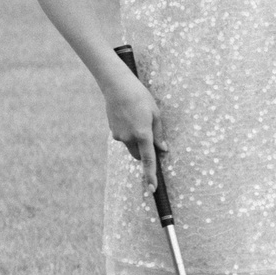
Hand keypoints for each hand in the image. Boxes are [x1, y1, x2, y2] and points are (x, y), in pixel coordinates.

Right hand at [103, 68, 159, 194]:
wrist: (117, 86)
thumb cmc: (140, 98)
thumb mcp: (155, 114)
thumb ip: (158, 134)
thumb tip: (163, 149)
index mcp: (143, 134)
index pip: (148, 160)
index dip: (151, 175)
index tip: (152, 188)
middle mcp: (129, 138)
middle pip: (139, 156)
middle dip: (145, 153)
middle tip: (150, 138)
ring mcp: (119, 135)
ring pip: (131, 146)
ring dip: (136, 141)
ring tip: (138, 119)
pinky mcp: (112, 131)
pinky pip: (124, 137)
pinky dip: (128, 132)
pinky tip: (129, 117)